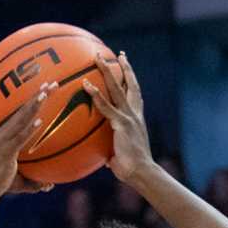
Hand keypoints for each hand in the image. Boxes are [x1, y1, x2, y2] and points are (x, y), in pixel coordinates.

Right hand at [0, 83, 51, 202]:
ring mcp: (5, 141)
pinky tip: (39, 121)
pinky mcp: (6, 151)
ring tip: (45, 93)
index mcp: (8, 132)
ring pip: (22, 119)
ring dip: (34, 106)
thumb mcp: (19, 174)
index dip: (35, 98)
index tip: (47, 87)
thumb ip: (34, 179)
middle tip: (53, 82)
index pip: (23, 111)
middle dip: (39, 94)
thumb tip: (48, 186)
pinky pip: (20, 138)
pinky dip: (29, 129)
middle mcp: (6, 132)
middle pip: (24, 109)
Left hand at [84, 52, 155, 182]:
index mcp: (137, 118)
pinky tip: (86, 85)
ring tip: (98, 58)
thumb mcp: (121, 154)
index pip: (135, 93)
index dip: (131, 79)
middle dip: (124, 68)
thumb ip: (112, 148)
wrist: (141, 173)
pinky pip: (106, 106)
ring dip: (107, 71)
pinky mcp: (121, 124)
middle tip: (119, 54)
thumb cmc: (132, 168)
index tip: (128, 67)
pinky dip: (96, 95)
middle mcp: (135, 113)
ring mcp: (129, 117)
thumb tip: (106, 156)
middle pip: (130, 84)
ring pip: (117, 88)